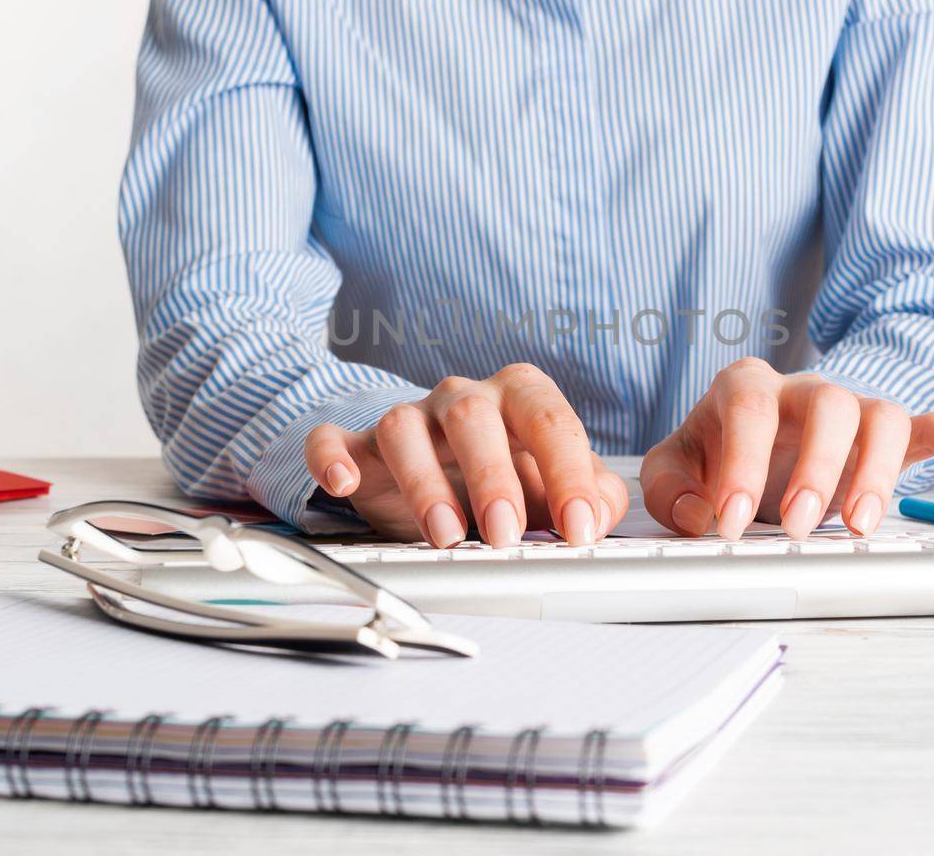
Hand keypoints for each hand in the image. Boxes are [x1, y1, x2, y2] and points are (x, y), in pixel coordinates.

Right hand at [304, 365, 627, 548]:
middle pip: (474, 416)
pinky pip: (333, 437)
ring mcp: (409, 418)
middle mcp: (464, 398)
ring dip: (424, 483)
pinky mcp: (359, 447)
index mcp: (520, 398)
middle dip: (493, 476)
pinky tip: (345, 485)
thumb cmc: (511, 475)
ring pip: (404, 427)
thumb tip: (600, 516)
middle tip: (507, 534)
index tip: (579, 529)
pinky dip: (333, 458)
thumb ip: (595, 497)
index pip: (550, 421)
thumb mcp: (559, 486)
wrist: (446, 471)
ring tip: (446, 535)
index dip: (568, 475)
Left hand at [640, 358, 933, 540]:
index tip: (731, 522)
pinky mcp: (887, 434)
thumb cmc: (715, 455)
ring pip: (879, 416)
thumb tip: (699, 515)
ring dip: (876, 470)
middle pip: (826, 405)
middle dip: (817, 467)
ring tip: (859, 525)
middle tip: (799, 527)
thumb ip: (670, 489)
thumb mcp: (675, 468)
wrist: (754, 443)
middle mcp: (802, 390)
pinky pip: (924, 424)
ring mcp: (850, 409)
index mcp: (745, 387)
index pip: (749, 410)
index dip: (742, 464)